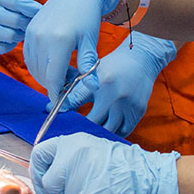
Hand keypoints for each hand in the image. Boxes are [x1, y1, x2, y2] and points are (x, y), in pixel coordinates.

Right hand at [0, 0, 43, 55]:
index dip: (31, 7)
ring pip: (8, 35)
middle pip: (14, 20)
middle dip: (27, 22)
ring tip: (21, 30)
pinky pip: (1, 47)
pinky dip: (9, 44)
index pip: (16, 0)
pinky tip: (9, 38)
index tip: (39, 10)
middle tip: (32, 23)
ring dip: (19, 34)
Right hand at [23, 0, 122, 97]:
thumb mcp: (90, 41)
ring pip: (33, 67)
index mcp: (59, 41)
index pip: (53, 78)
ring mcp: (31, 33)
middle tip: (71, 82)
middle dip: (54, 85)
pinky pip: (29, 56)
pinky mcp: (28, 30)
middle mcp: (41, 37)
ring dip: (46, 76)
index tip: (63, 103)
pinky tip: (53, 62)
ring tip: (65, 71)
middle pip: (42, 75)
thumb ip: (88, 65)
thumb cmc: (87, 15)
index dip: (57, 94)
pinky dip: (38, 64)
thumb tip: (91, 87)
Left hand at [30, 133, 180, 193]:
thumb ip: (66, 155)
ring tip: (95, 185)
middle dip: (58, 188)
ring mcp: (76, 176)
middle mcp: (69, 157)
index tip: (42, 182)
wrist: (138, 173)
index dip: (37, 170)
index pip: (39, 153)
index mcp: (70, 142)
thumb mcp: (88, 147)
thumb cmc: (115, 162)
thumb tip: (46, 170)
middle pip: (49, 181)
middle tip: (76, 187)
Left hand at [54, 32, 176, 136]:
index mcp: (101, 83)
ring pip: (109, 130)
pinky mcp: (138, 111)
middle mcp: (116, 95)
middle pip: (94, 123)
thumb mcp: (93, 74)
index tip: (59, 122)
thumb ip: (75, 92)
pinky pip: (124, 131)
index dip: (67, 116)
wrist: (142, 59)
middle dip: (82, 128)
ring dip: (99, 134)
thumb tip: (52, 108)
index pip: (77, 103)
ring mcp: (129, 105)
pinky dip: (114, 133)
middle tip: (74, 132)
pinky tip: (106, 131)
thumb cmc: (113, 66)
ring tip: (89, 134)